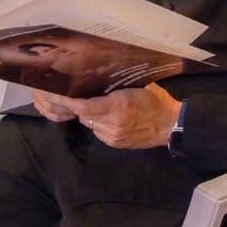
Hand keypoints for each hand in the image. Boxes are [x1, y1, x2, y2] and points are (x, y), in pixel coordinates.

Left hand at [32, 84, 181, 148]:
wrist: (170, 125)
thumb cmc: (155, 101)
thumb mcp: (136, 88)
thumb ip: (114, 90)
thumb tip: (94, 83)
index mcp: (118, 106)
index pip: (84, 106)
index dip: (68, 102)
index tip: (57, 95)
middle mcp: (112, 123)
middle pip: (84, 115)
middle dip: (81, 107)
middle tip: (84, 96)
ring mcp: (113, 135)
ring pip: (90, 124)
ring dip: (91, 116)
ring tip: (103, 107)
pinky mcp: (115, 143)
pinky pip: (98, 132)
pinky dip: (100, 124)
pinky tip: (110, 118)